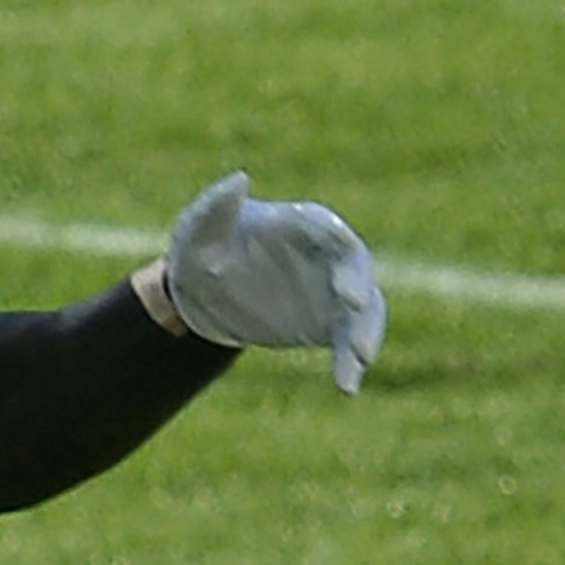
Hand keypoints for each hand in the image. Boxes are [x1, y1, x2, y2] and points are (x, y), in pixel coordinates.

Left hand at [161, 171, 384, 393]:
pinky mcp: (327, 323)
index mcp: (298, 224)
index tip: (337, 248)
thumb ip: (216, 205)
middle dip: (357, 281)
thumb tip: (238, 179)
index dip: (334, 237)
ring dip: (366, 329)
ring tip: (361, 355)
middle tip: (353, 302)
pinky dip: (351, 361)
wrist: (200, 293)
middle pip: (354, 265)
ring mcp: (331, 290)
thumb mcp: (198, 228)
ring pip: (363, 307)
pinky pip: (347, 341)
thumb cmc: (201, 248)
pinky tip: (347, 385)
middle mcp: (324, 255)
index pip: (324, 226)